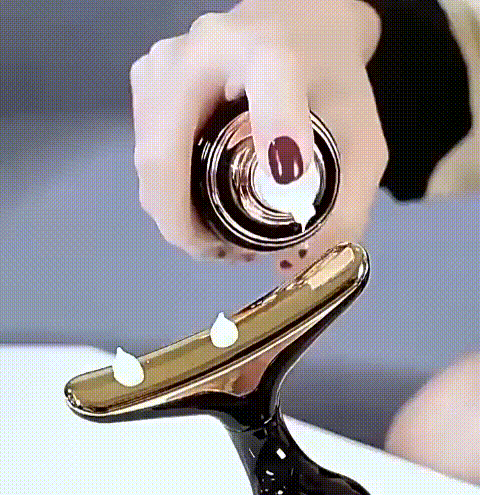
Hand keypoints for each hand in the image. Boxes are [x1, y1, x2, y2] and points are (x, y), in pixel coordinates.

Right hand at [130, 0, 387, 273]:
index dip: (277, 131)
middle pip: (166, 162)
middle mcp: (201, 50)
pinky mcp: (145, 81)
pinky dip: (169, 196)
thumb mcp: (361, 141)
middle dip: (188, 228)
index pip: (273, 86)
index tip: (289, 174)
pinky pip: (146, 159)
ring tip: (218, 239)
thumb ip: (347, 207)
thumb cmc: (329, 83)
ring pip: (149, 168)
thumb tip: (296, 268)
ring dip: (176, 217)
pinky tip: (200, 209)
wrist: (297, 26)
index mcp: (271, 48)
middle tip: (229, 256)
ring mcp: (161, 64)